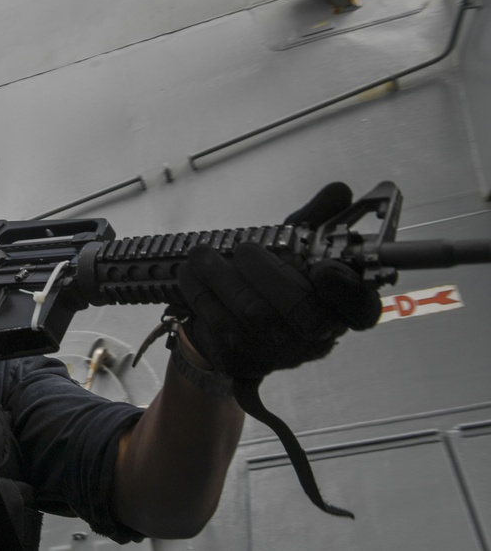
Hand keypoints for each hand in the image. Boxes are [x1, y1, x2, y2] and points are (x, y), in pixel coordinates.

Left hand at [177, 182, 381, 378]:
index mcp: (340, 308)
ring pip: (255, 317)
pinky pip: (222, 329)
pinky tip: (191, 275)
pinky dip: (202, 297)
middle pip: (302, 311)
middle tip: (242, 249)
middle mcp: (315, 336)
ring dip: (223, 279)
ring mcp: (279, 353)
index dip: (347, 291)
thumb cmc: (273, 279)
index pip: (361, 308)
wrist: (232, 321)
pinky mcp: (243, 361)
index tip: (325, 269)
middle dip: (267, 274)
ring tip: (200, 255)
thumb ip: (317, 220)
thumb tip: (339, 191)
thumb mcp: (296, 247)